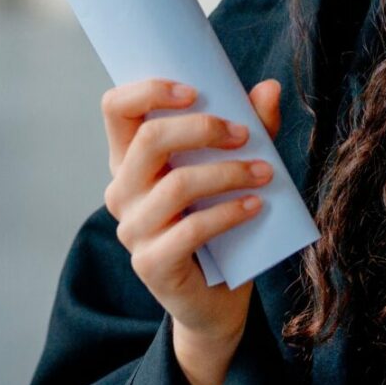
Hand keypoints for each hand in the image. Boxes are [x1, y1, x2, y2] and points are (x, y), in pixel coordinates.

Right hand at [100, 77, 283, 348]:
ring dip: (228, 173)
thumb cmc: (223, 220)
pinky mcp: (150, 264)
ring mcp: (132, 229)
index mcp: (132, 160)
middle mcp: (122, 191)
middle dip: (203, 129)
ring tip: (266, 173)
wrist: (219, 296)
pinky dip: (228, 213)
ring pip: (176, 185)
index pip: (116, 109)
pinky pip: (190, 231)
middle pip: (149, 140)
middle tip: (245, 135)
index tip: (196, 91)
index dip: (149, 90)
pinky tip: (255, 205)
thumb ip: (250, 127)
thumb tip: (269, 88)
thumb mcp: (236, 167)